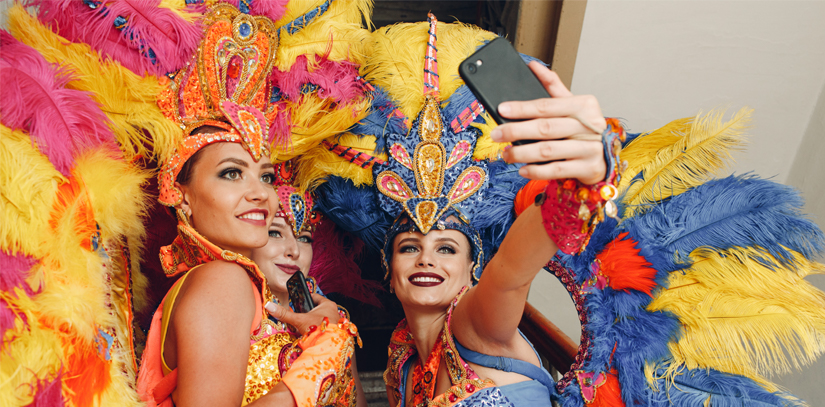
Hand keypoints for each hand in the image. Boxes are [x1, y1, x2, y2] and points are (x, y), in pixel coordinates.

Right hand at [264, 294, 341, 334]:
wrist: (327, 347)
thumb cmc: (317, 329)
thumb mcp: (299, 320)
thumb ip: (285, 314)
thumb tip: (269, 306)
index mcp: (328, 304)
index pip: (314, 296)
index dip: (304, 298)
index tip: (297, 301)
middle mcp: (334, 312)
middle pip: (317, 308)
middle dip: (307, 312)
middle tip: (298, 315)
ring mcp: (335, 322)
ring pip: (320, 318)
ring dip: (311, 321)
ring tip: (302, 325)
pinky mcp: (334, 332)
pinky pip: (323, 327)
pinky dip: (316, 329)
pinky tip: (309, 333)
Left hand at [490, 61, 605, 184]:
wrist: (607, 157)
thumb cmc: (584, 129)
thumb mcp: (573, 105)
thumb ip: (553, 87)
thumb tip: (533, 66)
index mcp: (584, 105)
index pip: (547, 106)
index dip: (522, 108)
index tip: (502, 109)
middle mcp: (589, 126)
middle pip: (545, 128)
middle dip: (516, 131)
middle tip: (497, 134)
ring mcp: (590, 148)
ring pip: (548, 150)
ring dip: (522, 153)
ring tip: (506, 154)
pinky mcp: (588, 168)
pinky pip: (556, 170)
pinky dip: (536, 171)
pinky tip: (522, 169)